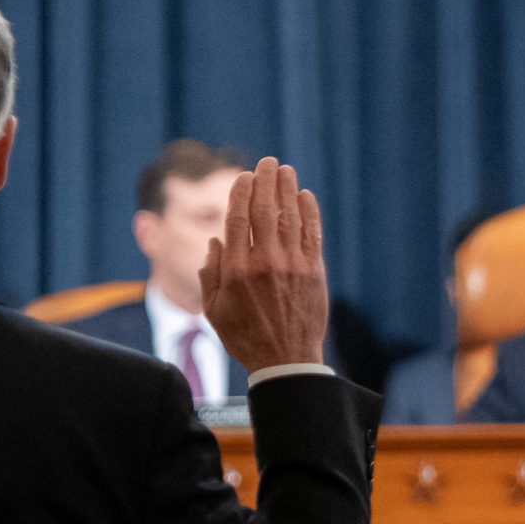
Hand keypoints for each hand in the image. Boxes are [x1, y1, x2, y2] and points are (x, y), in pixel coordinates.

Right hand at [200, 157, 329, 374]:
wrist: (286, 361)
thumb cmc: (245, 337)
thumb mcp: (213, 310)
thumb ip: (210, 273)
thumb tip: (215, 241)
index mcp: (235, 269)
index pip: (237, 217)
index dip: (241, 191)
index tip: (244, 177)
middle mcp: (263, 262)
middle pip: (264, 209)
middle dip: (265, 181)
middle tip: (268, 163)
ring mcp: (292, 265)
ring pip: (289, 216)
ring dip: (287, 189)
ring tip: (286, 170)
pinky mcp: (314, 272)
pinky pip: (312, 234)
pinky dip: (309, 212)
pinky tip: (305, 196)